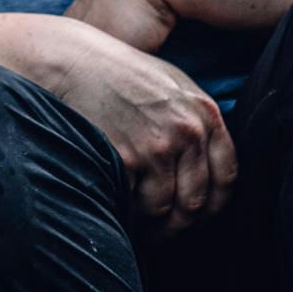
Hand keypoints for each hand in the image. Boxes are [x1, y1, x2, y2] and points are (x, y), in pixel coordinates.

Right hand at [39, 15, 234, 232]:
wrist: (66, 60)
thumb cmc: (112, 70)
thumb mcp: (168, 83)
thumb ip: (193, 119)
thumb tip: (200, 159)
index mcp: (205, 114)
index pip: (226, 179)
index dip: (211, 205)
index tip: (194, 214)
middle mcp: (188, 133)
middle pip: (196, 202)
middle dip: (178, 224)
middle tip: (161, 230)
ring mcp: (157, 147)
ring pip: (164, 208)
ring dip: (150, 224)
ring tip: (136, 226)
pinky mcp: (126, 159)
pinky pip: (133, 202)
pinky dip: (125, 213)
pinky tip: (115, 209)